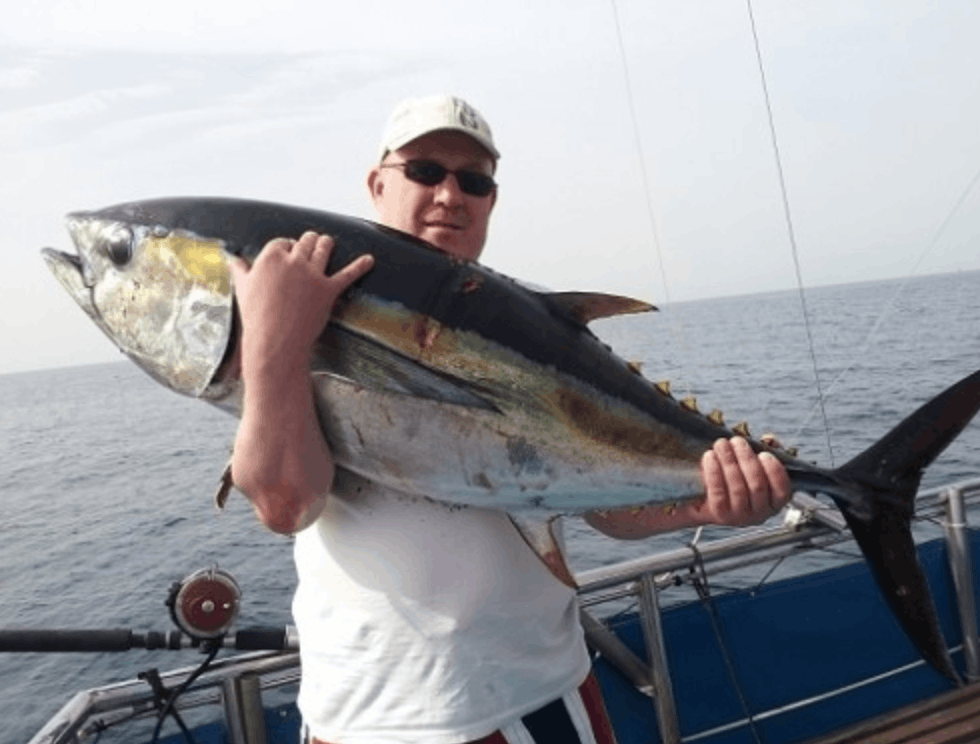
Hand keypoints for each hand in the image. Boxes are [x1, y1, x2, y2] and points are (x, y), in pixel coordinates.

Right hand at [228, 232, 373, 376]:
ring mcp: (313, 274)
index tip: (287, 253)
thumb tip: (231, 258)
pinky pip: (348, 274)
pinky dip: (360, 266)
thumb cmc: (256, 316)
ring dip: (326, 243)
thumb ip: (240, 270)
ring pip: (324, 247)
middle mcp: (293, 260)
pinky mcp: (329, 289)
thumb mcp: (243, 289)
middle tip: (310, 243)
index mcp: (271, 256)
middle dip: (307, 242)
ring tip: (328, 242)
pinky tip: (370, 260)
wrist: (275, 341)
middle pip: (305, 241)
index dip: (286, 248)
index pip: (283, 242)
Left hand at [695, 436, 791, 525]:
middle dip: (746, 459)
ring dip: (729, 462)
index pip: (782, 491)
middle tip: (736, 441)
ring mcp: (740, 517)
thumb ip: (766, 450)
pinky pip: (718, 493)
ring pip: (738, 488)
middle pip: (757, 485)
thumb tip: (770, 440)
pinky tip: (710, 456)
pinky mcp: (720, 515)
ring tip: (721, 444)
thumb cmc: (734, 477)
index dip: (774, 471)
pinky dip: (714, 472)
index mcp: (773, 503)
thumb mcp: (751, 464)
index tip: (763, 453)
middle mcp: (760, 514)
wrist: (704, 498)